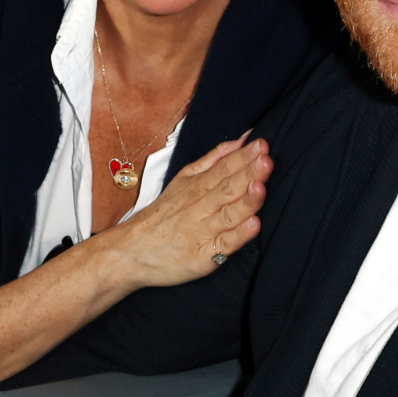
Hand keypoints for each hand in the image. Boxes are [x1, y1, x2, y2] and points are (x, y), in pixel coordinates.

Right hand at [112, 135, 273, 288]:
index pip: (223, 168)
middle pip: (226, 188)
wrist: (132, 251)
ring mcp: (203, 232)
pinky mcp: (204, 256)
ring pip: (228, 214)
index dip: (243, 157)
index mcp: (197, 186)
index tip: (261, 144)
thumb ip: (214, 160)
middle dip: (247, 173)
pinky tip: (253, 225)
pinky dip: (238, 235)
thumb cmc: (164, 215)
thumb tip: (242, 140)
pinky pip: (224, 244)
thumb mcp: (183, 180)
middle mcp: (201, 207)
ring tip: (260, 187)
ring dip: (246, 201)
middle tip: (265, 160)